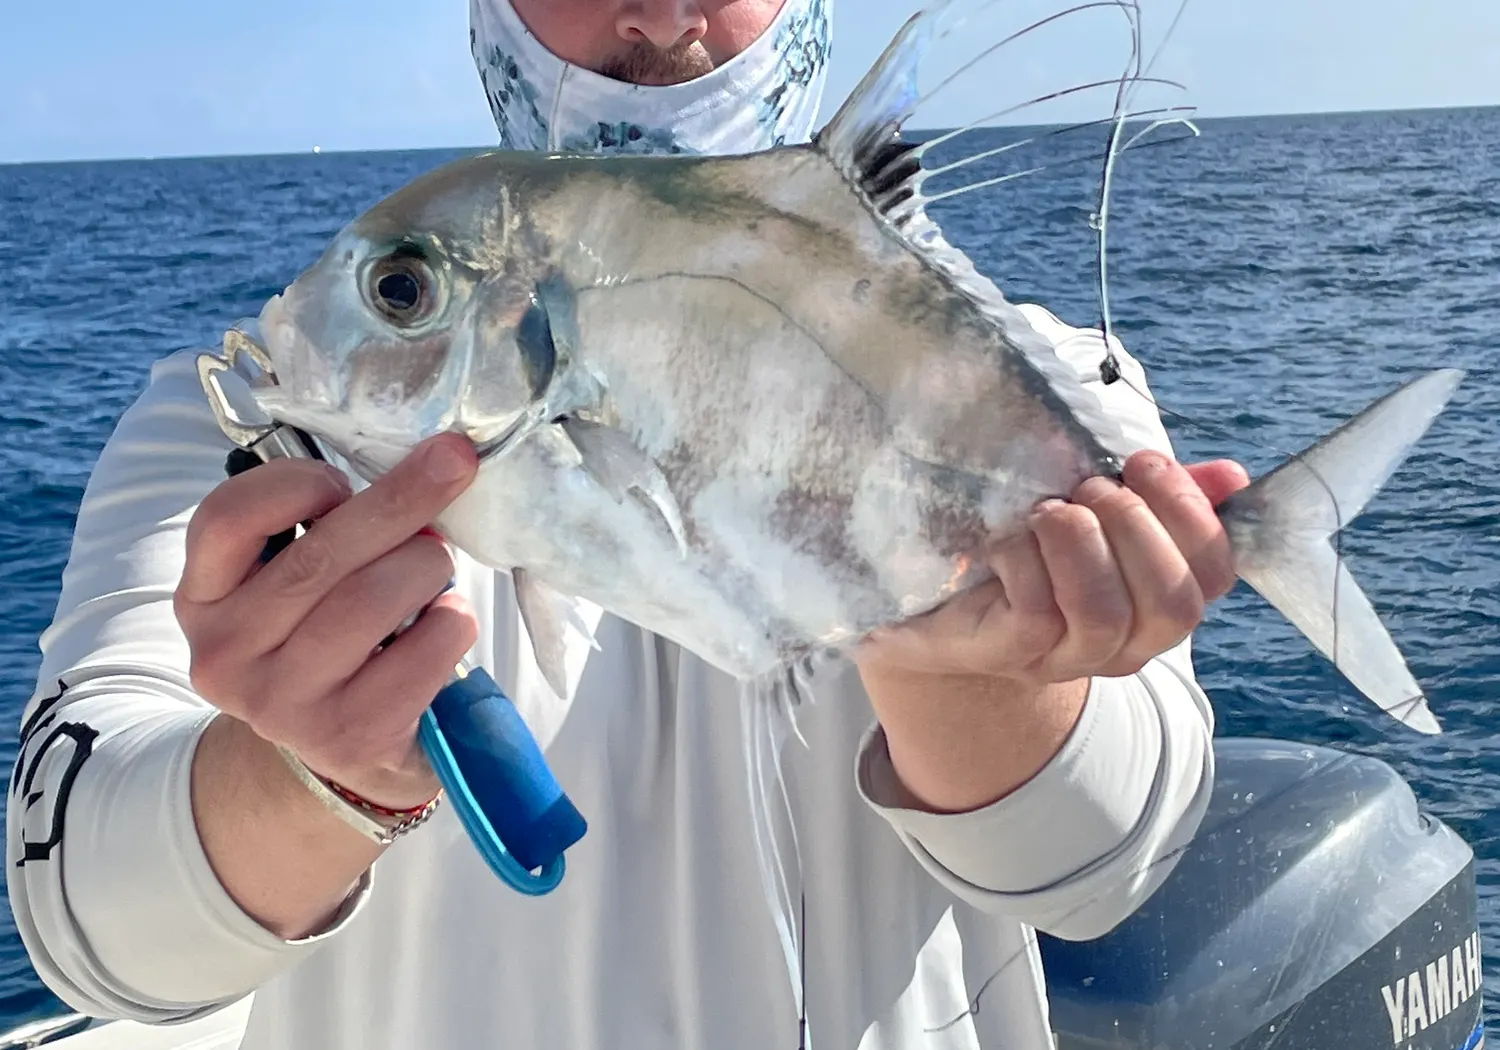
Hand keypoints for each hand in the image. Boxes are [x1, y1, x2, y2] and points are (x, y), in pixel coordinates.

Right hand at [174, 433, 479, 808]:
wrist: (342, 751)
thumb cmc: (326, 637)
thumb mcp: (294, 583)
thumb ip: (323, 527)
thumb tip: (420, 462)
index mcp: (202, 599)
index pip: (226, 518)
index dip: (295, 482)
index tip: (344, 480)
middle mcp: (227, 653)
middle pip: (321, 555)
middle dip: (401, 499)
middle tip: (454, 464)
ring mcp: (283, 702)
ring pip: (372, 599)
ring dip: (427, 564)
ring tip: (437, 564)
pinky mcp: (348, 735)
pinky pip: (422, 653)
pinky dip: (451, 621)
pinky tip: (447, 619)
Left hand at [856, 451, 1251, 684]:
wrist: (936, 602)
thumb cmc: (1027, 550)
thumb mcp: (1095, 514)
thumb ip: (1159, 496)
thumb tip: (1230, 477)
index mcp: (1155, 602)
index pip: (1213, 575)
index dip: (1190, 514)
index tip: (1143, 463)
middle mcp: (1124, 642)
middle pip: (1174, 604)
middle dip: (1136, 527)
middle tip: (1089, 489)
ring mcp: (1067, 658)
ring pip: (1105, 613)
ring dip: (1081, 544)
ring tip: (1051, 511)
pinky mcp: (1010, 655)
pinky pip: (1038, 616)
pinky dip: (1026, 561)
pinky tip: (1007, 539)